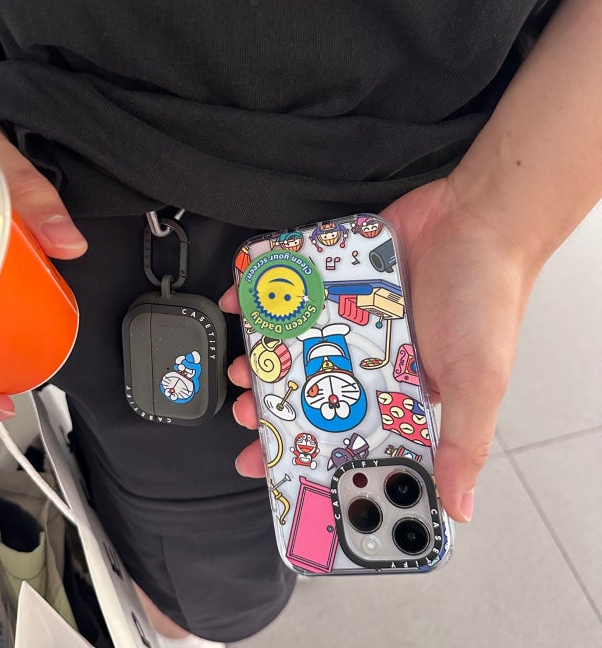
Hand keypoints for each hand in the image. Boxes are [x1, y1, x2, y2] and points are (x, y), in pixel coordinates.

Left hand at [221, 177, 539, 522]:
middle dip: (272, 409)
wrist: (478, 217)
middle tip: (245, 413)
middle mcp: (369, 359)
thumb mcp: (477, 381)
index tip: (272, 470)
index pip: (348, 437)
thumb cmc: (485, 301)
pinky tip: (241, 305)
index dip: (310, 457)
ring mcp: (348, 318)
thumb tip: (460, 508)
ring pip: (293, 346)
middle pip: (309, 393)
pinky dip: (263, 298)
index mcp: (400, 393)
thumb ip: (464, 442)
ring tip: (240, 365)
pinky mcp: (335, 279)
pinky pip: (291, 293)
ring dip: (261, 360)